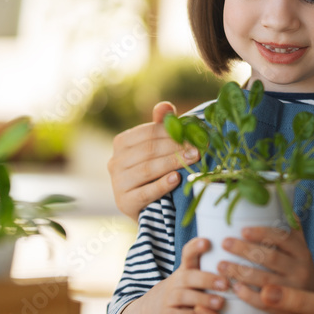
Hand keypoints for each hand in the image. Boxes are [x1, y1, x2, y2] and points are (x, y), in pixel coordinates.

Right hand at [107, 101, 199, 220]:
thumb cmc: (154, 172)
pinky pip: (145, 192)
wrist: (147, 207)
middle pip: (149, 150)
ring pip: (147, 169)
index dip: (172, 132)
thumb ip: (161, 127)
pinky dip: (162, 185)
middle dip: (176, 148)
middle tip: (198, 149)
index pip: (148, 133)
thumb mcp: (157, 148)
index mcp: (122, 143)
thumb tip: (165, 106)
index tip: (194, 136)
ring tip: (193, 160)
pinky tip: (177, 179)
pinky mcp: (124, 202)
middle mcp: (115, 161)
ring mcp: (117, 183)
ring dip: (172, 163)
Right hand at [146, 237, 227, 313]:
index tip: (207, 242)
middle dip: (207, 279)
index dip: (195, 247)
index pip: (187, 253)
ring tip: (220, 303)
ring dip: (203, 299)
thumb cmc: (187, 287)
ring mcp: (170, 298)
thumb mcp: (193, 274)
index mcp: (185, 268)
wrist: (158, 307)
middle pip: (188, 277)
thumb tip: (238, 250)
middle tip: (225, 283)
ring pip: (184, 297)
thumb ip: (209, 265)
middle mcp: (176, 281)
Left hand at [216, 227, 313, 307]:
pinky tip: (234, 287)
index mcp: (303, 252)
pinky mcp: (286, 308)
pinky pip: (264, 302)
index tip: (242, 229)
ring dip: (240, 271)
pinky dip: (248, 295)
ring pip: (264, 279)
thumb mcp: (302, 250)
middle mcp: (300, 270)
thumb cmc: (301, 270)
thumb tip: (281, 204)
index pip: (283, 237)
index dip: (262, 233)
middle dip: (245, 250)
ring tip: (220, 265)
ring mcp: (293, 290)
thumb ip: (293, 231)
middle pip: (270, 257)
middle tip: (225, 243)